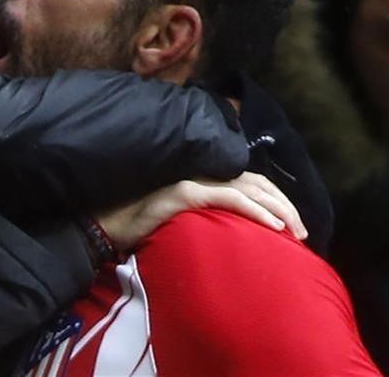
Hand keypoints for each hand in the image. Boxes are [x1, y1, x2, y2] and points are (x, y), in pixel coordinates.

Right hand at [96, 172, 307, 252]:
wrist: (105, 225)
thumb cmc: (136, 225)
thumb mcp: (177, 219)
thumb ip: (201, 215)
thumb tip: (230, 232)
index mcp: (199, 177)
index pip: (247, 180)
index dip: (274, 198)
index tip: (290, 224)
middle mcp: (198, 173)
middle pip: (255, 182)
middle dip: (284, 205)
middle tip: (301, 232)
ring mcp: (192, 180)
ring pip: (249, 188)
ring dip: (278, 209)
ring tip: (295, 230)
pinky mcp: (185, 193)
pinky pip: (231, 198)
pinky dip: (257, 211)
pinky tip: (274, 227)